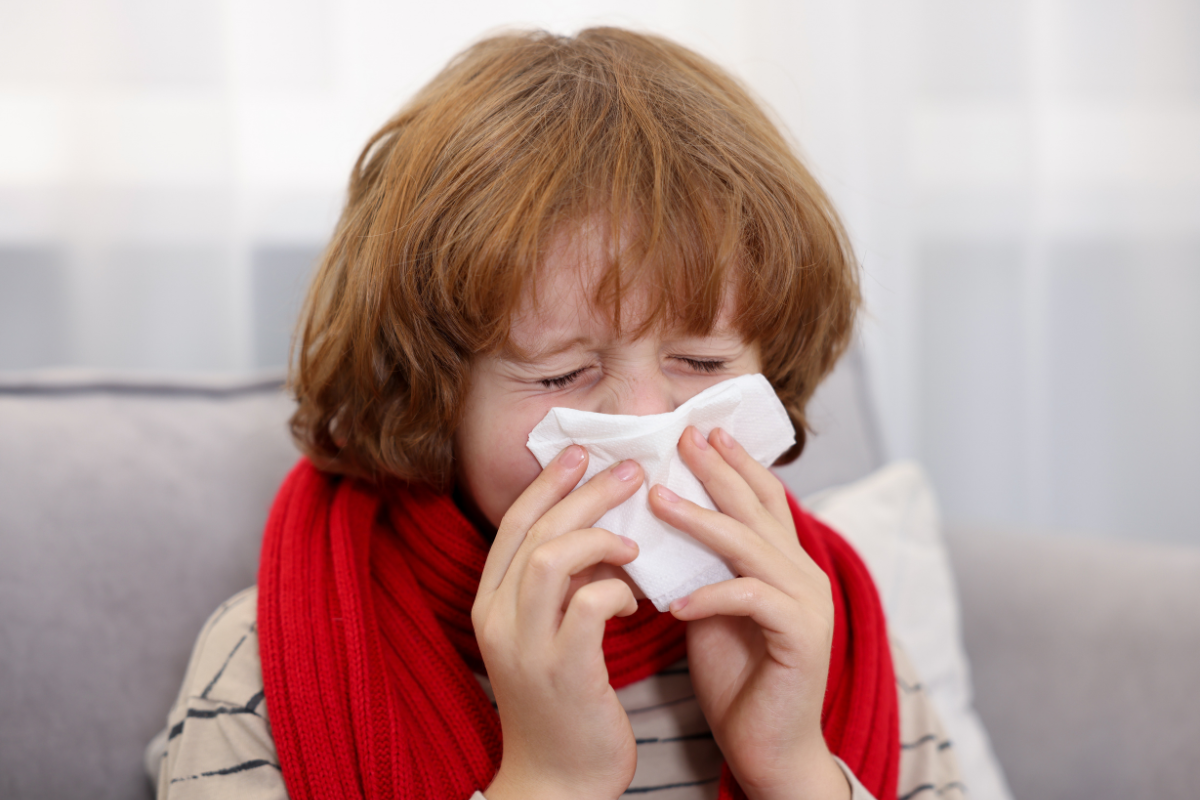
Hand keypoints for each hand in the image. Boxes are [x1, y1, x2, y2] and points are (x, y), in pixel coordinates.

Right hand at [473, 445, 644, 799]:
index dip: (548, 484)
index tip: (581, 453)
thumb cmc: (563, 703)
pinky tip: (636, 595)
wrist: (557, 782)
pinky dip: (616, 589)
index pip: (513, 524)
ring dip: (598, 535)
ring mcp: (526, 647)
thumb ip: (562, 587)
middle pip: (534, 530)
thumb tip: (602, 533)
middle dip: (584, 492)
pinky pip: (587, 606)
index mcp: (491, 604)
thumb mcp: (549, 635)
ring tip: (635, 538)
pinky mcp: (563, 673)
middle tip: (629, 470)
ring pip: (552, 558)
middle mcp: (498, 619)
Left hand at [647, 427, 849, 799]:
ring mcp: (807, 602)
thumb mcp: (710, 607)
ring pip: (750, 546)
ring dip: (701, 521)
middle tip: (682, 436)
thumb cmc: (737, 676)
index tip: (699, 429)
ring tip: (658, 501)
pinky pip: (751, 600)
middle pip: (757, 508)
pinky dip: (711, 596)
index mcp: (784, 562)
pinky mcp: (801, 636)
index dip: (733, 462)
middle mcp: (803, 573)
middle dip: (717, 469)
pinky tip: (675, 602)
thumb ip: (702, 565)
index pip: (761, 498)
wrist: (767, 745)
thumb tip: (661, 521)